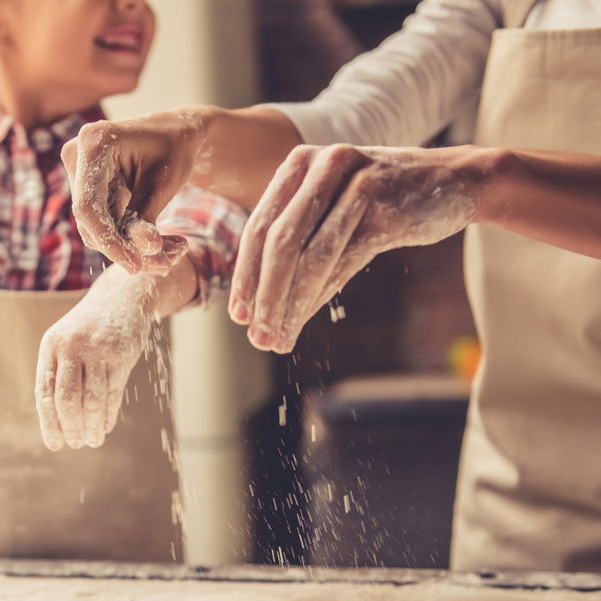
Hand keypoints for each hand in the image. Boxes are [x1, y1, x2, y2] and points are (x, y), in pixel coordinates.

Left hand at [35, 266, 156, 450]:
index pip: (45, 391)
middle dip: (70, 426)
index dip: (49, 421)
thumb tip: (57, 422)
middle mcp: (71, 346)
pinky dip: (108, 413)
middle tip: (76, 445)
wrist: (122, 298)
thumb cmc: (90, 330)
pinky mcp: (121, 353)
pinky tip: (106, 427)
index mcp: (51, 346)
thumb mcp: (67, 344)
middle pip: (67, 397)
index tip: (55, 444)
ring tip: (93, 441)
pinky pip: (113, 391)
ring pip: (92, 398)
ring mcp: (97, 349)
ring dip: (92, 425)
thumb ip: (59, 376)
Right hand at [62, 110, 205, 273]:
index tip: (136, 266)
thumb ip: (148, 216)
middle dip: (126, 248)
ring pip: (96, 230)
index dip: (109, 241)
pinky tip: (164, 243)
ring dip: (133, 248)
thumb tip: (144, 252)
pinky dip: (131, 239)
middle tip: (167, 262)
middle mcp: (77, 156)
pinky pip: (103, 226)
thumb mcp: (165, 182)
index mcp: (94, 143)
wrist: (175, 134)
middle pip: (90, 222)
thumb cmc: (174, 149)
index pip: (88, 207)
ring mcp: (78, 174)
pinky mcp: (86, 190)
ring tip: (174, 250)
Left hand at [229, 144, 485, 351]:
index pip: (259, 227)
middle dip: (262, 295)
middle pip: (278, 243)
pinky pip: (341, 261)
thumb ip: (299, 243)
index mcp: (300, 163)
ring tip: (277, 339)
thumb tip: (260, 306)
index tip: (238, 315)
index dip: (245, 275)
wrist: (459, 179)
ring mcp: (354, 183)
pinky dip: (317, 298)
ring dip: (288, 304)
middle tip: (255, 336)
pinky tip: (303, 322)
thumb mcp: (334, 212)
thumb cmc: (387, 200)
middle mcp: (322, 165)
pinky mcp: (384, 206)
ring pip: (308, 256)